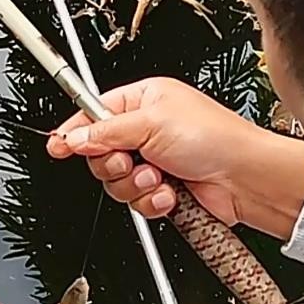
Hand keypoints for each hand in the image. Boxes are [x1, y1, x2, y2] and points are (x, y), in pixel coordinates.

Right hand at [45, 77, 303, 238]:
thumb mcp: (152, 123)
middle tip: (130, 161)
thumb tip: (74, 137)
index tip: (58, 145)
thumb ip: (105, 132)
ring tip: (160, 177)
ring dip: (137, 185)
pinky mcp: (163, 190)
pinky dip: (152, 201)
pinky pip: (137, 202)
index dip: (75, 131)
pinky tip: (171, 194)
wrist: (245, 178)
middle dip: (114, 165)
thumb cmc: (216, 138)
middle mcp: (146, 131)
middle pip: (100, 154)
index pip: (93, 114)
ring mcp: (154, 162)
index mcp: (143, 101)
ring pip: (117, 183)